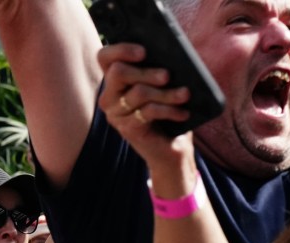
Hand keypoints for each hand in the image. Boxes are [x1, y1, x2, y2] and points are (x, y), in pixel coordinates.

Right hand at [96, 43, 192, 171]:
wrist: (171, 146)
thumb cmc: (168, 110)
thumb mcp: (163, 85)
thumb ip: (159, 67)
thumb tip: (171, 51)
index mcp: (115, 80)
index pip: (104, 57)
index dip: (121, 49)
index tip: (144, 51)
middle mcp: (109, 96)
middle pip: (118, 72)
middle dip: (145, 71)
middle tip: (167, 75)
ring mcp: (116, 114)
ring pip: (138, 92)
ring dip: (166, 92)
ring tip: (185, 94)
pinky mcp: (127, 129)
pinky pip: (148, 111)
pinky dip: (169, 110)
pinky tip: (183, 113)